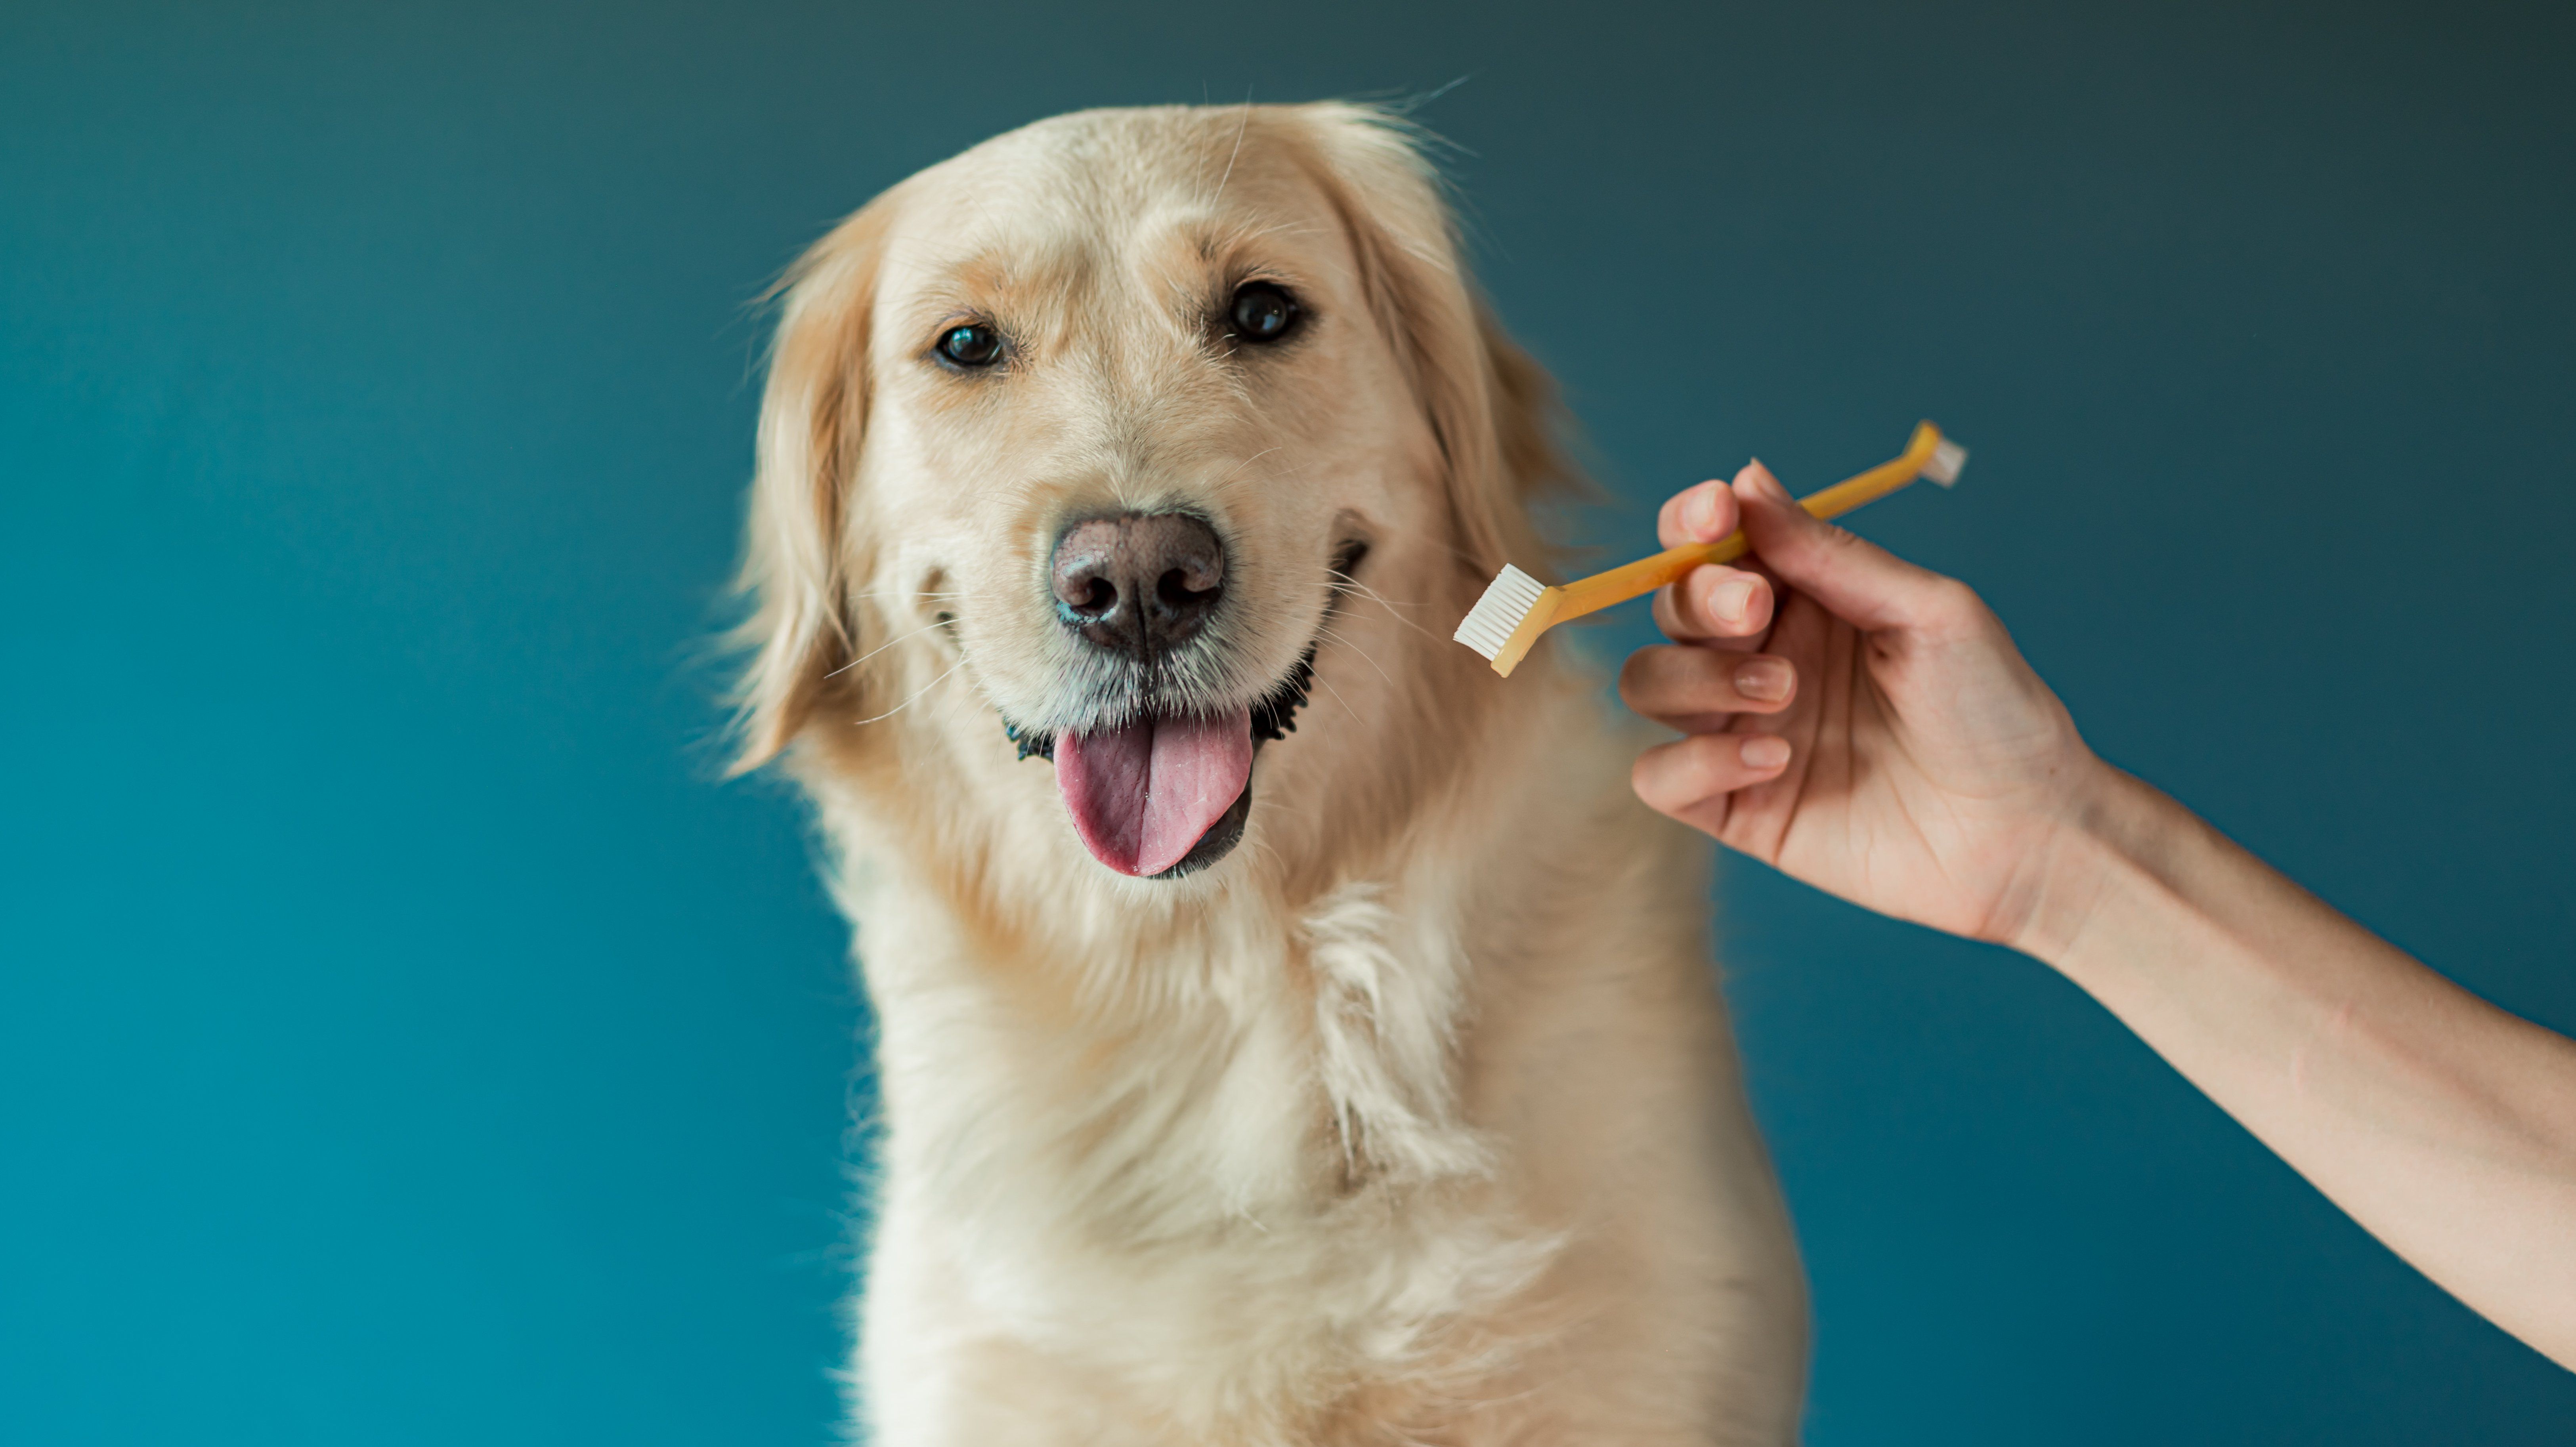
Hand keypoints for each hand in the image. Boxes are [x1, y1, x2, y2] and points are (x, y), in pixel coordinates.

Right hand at [1620, 461, 2106, 946]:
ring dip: (1697, 677)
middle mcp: (1763, 658)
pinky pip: (1658, 775)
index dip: (1692, 522)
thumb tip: (1748, 477)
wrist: (2027, 832)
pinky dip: (1695, 761)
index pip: (1713, 545)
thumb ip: (1832, 555)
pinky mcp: (1737, 808)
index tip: (1718, 514)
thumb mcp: (1929, 611)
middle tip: (1758, 615)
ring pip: (1647, 682)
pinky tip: (1774, 762)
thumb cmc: (1995, 710)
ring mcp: (1742, 732)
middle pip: (1669, 606)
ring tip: (1782, 697)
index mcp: (1806, 599)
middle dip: (1699, 600)